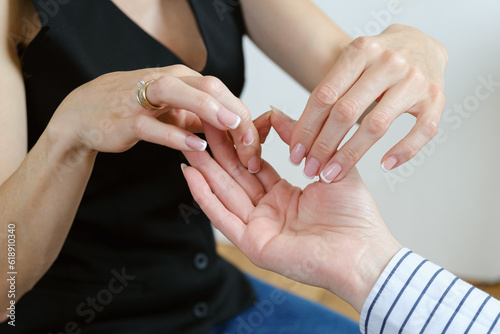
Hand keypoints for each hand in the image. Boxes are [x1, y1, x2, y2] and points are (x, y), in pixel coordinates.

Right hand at [48, 65, 260, 171]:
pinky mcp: (126, 120)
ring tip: (232, 126)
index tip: (256, 140)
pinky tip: (197, 145)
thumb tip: (238, 129)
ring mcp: (143, 99)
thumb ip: (202, 117)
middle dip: (235, 112)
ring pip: (179, 93)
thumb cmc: (134, 109)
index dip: (243, 113)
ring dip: (208, 108)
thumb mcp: (174, 110)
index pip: (220, 90)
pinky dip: (176, 135)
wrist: (85, 114)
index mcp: (181, 78)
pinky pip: (153, 126)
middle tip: (253, 140)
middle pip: (208, 87)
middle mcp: (165, 81)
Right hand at [182, 111, 401, 311]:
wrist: (363, 253)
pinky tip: (191, 175)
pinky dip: (205, 196)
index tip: (226, 124)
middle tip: (198, 127)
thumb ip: (301, 139)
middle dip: (216, 152)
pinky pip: (224, 217)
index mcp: (286, 196)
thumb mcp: (329, 165)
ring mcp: (258, 228)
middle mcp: (268, 211)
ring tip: (187, 145)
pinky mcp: (252, 244)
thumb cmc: (355, 217)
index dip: (239, 145)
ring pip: (224, 194)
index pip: (254, 166)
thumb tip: (277, 113)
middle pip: (234, 177)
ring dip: (204, 170)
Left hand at [290, 24, 447, 181]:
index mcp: (361, 51)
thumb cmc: (378, 59)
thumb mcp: (350, 62)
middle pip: (346, 112)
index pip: (325, 95)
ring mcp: (415, 81)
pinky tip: (384, 165)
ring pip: (377, 124)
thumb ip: (326, 91)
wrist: (421, 41)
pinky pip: (421, 132)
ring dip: (350, 155)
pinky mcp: (436, 99)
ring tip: (332, 173)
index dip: (306, 127)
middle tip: (309, 169)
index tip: (294, 152)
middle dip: (323, 146)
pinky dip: (403, 151)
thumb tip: (287, 128)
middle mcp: (389, 63)